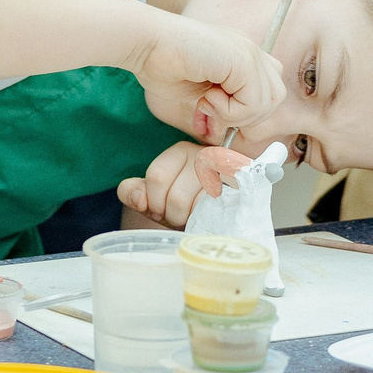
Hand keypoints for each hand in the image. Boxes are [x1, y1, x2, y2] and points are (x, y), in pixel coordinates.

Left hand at [115, 142, 250, 226]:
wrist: (223, 213)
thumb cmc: (185, 204)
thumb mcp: (154, 198)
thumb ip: (133, 192)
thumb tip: (139, 199)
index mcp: (180, 152)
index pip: (156, 177)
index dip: (154, 202)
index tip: (160, 209)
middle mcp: (204, 156)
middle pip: (174, 196)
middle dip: (171, 215)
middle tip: (178, 217)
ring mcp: (224, 174)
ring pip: (195, 206)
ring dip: (188, 220)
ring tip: (193, 217)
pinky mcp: (238, 190)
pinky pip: (211, 211)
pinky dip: (204, 220)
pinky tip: (207, 217)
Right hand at [129, 15, 284, 145]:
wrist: (146, 43)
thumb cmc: (162, 66)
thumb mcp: (200, 97)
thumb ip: (220, 112)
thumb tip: (226, 134)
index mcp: (242, 57)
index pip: (268, 91)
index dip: (246, 111)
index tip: (213, 112)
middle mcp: (250, 51)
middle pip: (275, 98)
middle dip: (246, 116)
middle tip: (212, 109)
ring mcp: (249, 54)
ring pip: (268, 103)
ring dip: (235, 114)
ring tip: (207, 102)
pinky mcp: (244, 61)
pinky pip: (253, 103)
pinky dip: (229, 111)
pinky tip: (207, 98)